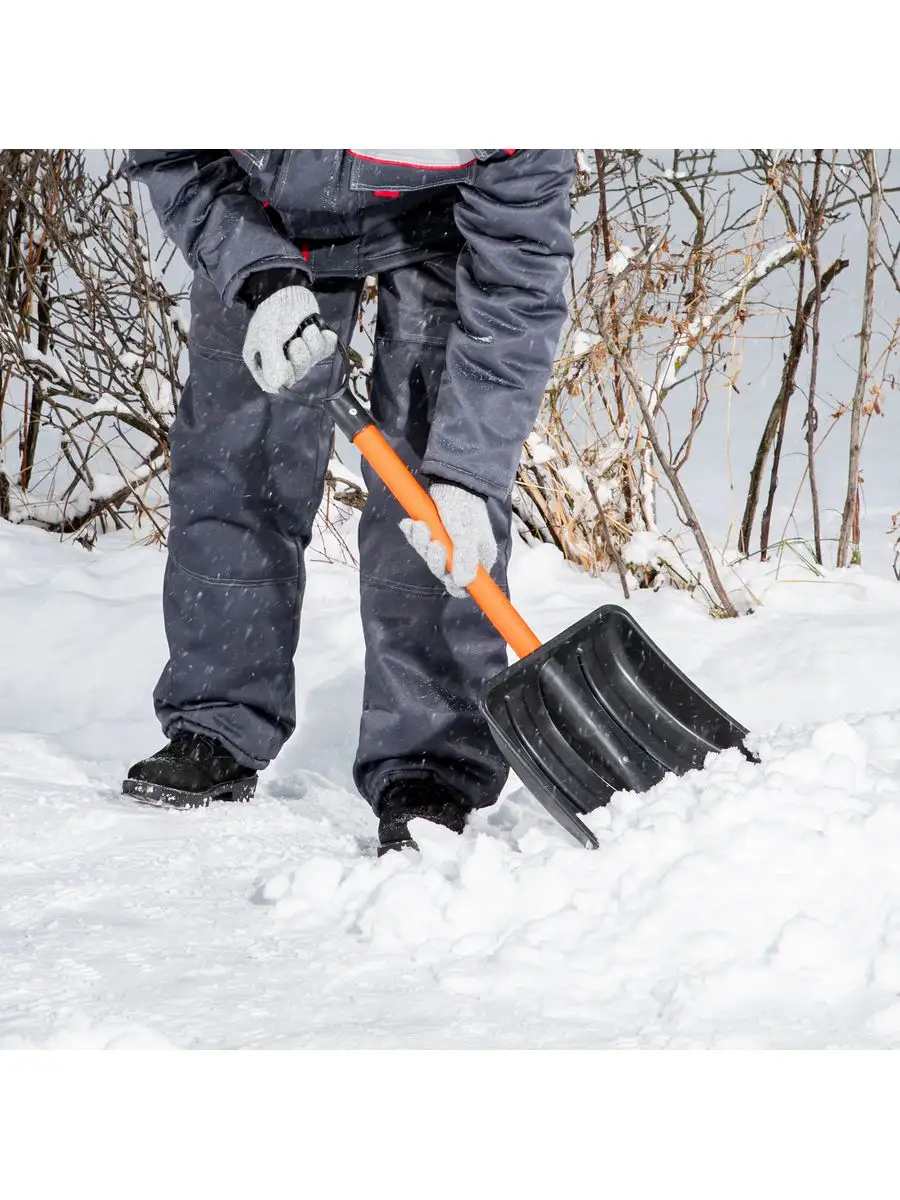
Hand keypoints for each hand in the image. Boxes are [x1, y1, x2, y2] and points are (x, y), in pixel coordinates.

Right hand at [242, 286, 336, 393]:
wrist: (288, 287)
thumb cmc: (273, 312)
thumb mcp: (266, 336)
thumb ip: (271, 361)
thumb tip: (277, 386)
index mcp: (262, 361)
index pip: (274, 384)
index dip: (284, 377)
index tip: (287, 364)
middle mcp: (280, 361)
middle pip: (296, 374)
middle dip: (300, 357)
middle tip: (296, 340)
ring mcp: (299, 353)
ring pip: (312, 362)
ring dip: (312, 344)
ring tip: (306, 329)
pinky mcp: (315, 344)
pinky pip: (325, 351)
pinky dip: (324, 340)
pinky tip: (319, 330)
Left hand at [400, 482, 496, 597]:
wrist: (452, 480)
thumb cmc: (464, 506)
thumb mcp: (467, 534)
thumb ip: (465, 559)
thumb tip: (462, 584)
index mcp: (479, 558)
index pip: (467, 585)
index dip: (454, 585)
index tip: (446, 575)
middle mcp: (463, 554)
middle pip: (443, 572)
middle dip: (434, 559)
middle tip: (432, 542)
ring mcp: (447, 544)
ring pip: (429, 556)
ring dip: (421, 543)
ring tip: (419, 526)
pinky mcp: (434, 533)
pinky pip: (420, 542)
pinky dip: (413, 534)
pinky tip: (409, 523)